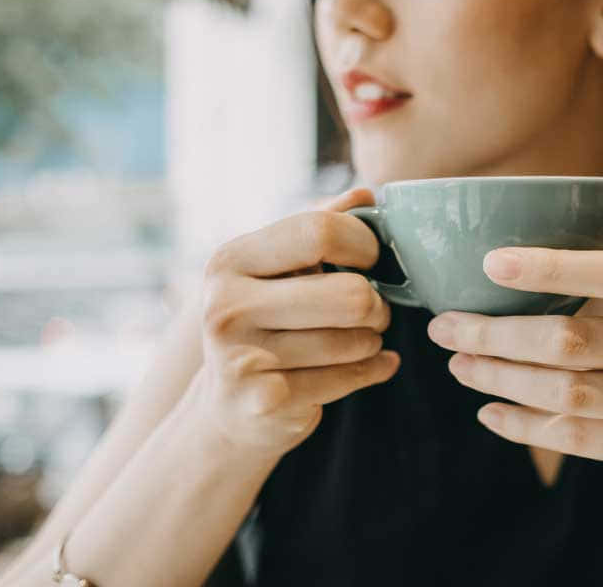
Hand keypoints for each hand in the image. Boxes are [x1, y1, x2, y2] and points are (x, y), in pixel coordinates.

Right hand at [195, 188, 399, 456]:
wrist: (230, 407)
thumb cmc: (267, 323)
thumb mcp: (281, 268)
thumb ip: (321, 227)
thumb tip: (366, 194)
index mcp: (231, 260)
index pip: (319, 231)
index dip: (363, 244)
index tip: (372, 260)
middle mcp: (225, 306)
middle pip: (350, 295)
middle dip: (377, 305)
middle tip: (375, 311)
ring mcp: (240, 358)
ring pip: (355, 341)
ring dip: (372, 341)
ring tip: (360, 341)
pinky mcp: (265, 402)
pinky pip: (350, 378)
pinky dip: (373, 370)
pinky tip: (375, 366)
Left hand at [428, 168, 602, 489]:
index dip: (553, 266)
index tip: (491, 261)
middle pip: (577, 340)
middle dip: (501, 333)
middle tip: (446, 326)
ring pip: (573, 393)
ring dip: (505, 380)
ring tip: (460, 364)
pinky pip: (585, 440)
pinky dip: (531, 429)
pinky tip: (491, 415)